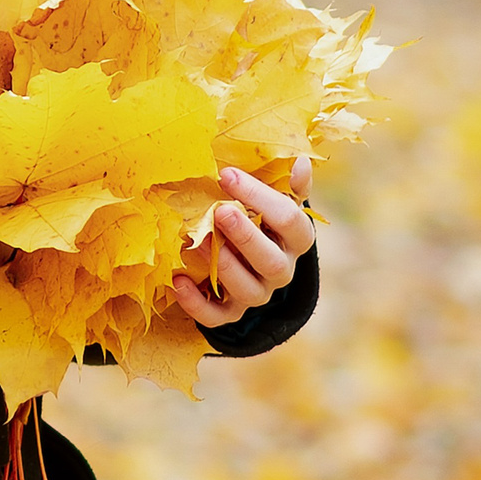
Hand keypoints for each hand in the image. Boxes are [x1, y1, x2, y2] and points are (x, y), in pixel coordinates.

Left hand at [171, 156, 315, 328]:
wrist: (249, 260)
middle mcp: (281, 270)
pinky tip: (179, 281)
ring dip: (223, 266)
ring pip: (248, 290)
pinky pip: (218, 316)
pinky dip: (196, 304)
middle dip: (245, 236)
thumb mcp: (278, 201)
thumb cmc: (262, 220)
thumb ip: (290, 186)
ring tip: (198, 240)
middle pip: (271, 261)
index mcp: (296, 239)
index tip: (227, 175)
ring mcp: (258, 293)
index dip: (260, 197)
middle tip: (220, 211)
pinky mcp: (232, 312)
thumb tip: (301, 162)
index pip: (290, 220)